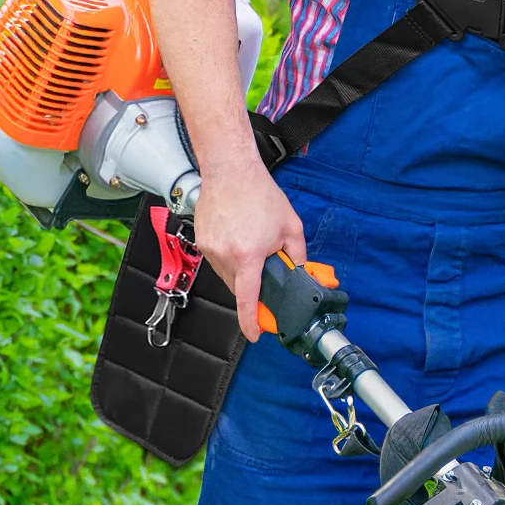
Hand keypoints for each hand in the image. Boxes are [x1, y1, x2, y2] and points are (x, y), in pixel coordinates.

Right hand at [193, 155, 305, 341]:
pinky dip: (229, 258)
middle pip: (239, 289)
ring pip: (227, 276)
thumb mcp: (290, 227)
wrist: (230, 170)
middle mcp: (225, 255)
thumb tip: (302, 275)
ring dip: (241, 271)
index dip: (251, 321)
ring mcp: (210, 249)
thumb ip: (298, 256)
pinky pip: (217, 262)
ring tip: (251, 244)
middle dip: (253, 287)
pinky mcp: (201, 242)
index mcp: (248, 255)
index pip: (248, 299)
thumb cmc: (260, 194)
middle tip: (265, 271)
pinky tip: (238, 238)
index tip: (256, 334)